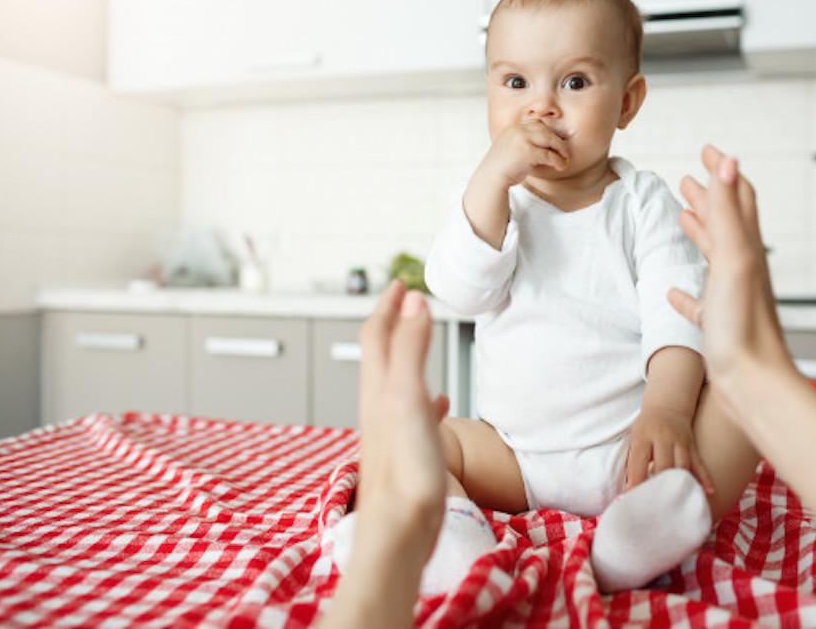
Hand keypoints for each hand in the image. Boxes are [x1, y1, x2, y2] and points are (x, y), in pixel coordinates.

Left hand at [355, 280, 448, 565]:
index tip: (400, 282)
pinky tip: (439, 403)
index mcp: (378, 388)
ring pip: (395, 381)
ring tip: (421, 340)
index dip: (387, 304)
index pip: (376, 333)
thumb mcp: (407, 398)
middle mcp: (379, 406)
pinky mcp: (407, 453)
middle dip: (394, 323)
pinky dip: (426, 398)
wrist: (399, 533)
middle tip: (407, 302)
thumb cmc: (404, 471)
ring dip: (407, 354)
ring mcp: (391, 430)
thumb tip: (413, 301)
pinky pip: (414, 414)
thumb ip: (411, 348)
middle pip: (381, 353)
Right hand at [476, 118, 570, 189]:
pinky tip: (560, 166)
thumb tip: (544, 149)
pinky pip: (549, 155)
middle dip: (557, 140)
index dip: (548, 132)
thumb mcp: (511, 149)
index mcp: (513, 128)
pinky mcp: (528, 152)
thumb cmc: (501, 168)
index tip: (555, 142)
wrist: (491, 178)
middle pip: (545, 130)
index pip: (536, 124)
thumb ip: (524, 144)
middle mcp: (518, 130)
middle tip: (564, 151)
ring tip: (565, 158)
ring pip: (550, 139)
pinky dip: (557, 161)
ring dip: (560, 149)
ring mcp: (523, 140)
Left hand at [625, 404, 714, 493]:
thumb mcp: (636, 439)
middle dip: (659, 484)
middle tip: (656, 504)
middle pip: (663, 464)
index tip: (633, 496)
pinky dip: (704, 478)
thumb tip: (630, 490)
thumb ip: (634, 462)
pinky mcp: (692, 446)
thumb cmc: (646, 428)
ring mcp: (680, 441)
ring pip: (682, 465)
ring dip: (680, 484)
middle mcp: (663, 438)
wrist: (667, 406)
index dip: (636, 479)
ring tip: (678, 502)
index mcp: (644, 436)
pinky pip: (699, 463)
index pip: (639, 460)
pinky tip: (709, 491)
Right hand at [667, 145, 796, 407]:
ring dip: (700, 234)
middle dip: (709, 198)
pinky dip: (686, 292)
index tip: (707, 150)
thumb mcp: (733, 257)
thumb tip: (728, 161)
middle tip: (688, 180)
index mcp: (746, 250)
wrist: (753, 384)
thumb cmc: (744, 326)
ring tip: (683, 219)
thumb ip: (728, 210)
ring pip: (715, 258)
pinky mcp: (719, 327)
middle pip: (726, 224)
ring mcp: (731, 298)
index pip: (737, 199)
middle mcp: (742, 270)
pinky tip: (673, 292)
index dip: (723, 172)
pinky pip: (700, 303)